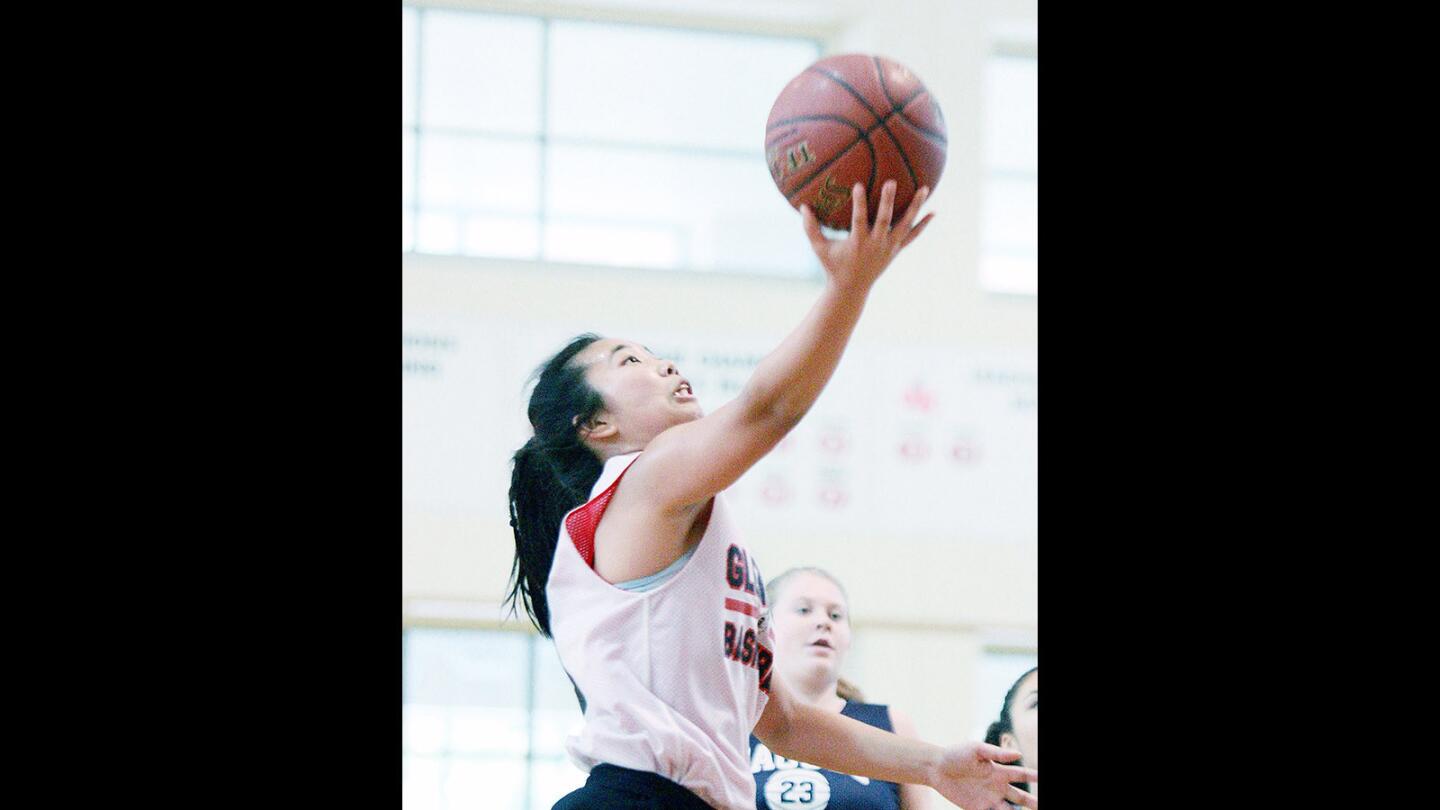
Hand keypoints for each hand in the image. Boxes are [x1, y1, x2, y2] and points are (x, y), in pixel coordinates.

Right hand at [801, 179, 933, 293]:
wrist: (852, 288)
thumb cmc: (833, 265)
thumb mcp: (819, 249)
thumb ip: (810, 228)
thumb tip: (801, 205)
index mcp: (858, 242)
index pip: (859, 220)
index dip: (859, 203)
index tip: (859, 185)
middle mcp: (876, 244)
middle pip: (885, 220)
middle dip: (889, 201)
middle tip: (892, 182)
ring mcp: (889, 247)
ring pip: (905, 225)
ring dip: (915, 207)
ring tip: (924, 188)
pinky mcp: (896, 250)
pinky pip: (912, 236)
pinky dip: (923, 225)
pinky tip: (934, 213)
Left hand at [929, 741, 1037, 808]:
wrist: (936, 768)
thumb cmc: (956, 754)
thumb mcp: (976, 749)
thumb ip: (997, 753)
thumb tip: (1018, 754)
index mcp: (998, 771)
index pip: (1021, 775)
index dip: (1034, 777)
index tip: (1043, 778)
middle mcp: (996, 786)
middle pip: (1020, 797)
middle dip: (1032, 801)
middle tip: (1041, 805)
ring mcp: (988, 799)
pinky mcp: (976, 808)